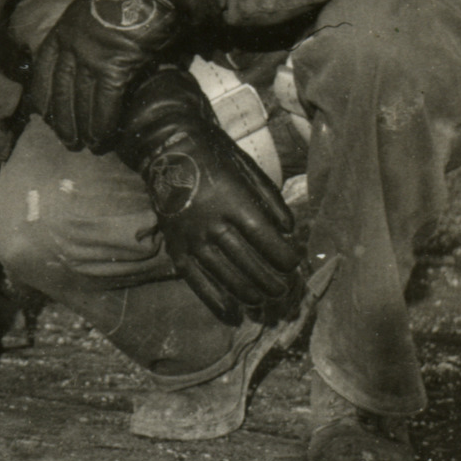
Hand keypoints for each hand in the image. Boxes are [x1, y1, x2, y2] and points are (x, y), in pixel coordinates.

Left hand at [26, 0, 187, 154]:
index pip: (43, 68)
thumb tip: (91, 66)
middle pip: (60, 89)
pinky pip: (106, 101)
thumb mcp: (93, 12)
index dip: (43, 94)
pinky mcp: (115, 64)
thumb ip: (86, 39)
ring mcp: (91, 55)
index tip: (44, 114)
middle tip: (66, 140)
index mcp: (63, 29)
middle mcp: (72, 44)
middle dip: (62, 119)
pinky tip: (104, 137)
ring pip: (81, 99)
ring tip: (86, 145)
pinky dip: (104, 122)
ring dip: (83, 126)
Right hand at [123, 72, 301, 324]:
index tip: (293, 265)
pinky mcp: (176, 247)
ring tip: (264, 300)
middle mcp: (212, 224)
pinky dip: (215, 300)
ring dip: (249, 293)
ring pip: (225, 276)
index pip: (267, 241)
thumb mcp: (248, 170)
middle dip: (272, 282)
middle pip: (248, 264)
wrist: (167, 148)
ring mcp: (192, 238)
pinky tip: (232, 312)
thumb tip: (289, 231)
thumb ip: (270, 200)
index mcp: (234, 203)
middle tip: (284, 291)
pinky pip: (196, 281)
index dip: (285, 259)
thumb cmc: (215, 157)